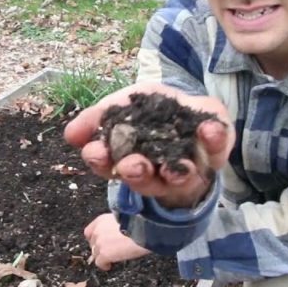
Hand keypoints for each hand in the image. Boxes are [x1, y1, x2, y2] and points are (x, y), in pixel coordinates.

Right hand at [64, 82, 233, 208]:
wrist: (191, 113)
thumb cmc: (150, 113)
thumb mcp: (121, 105)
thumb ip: (96, 118)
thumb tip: (70, 134)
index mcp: (128, 160)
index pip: (108, 166)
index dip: (100, 161)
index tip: (96, 153)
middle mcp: (157, 172)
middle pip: (144, 180)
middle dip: (137, 173)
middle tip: (131, 166)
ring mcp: (188, 167)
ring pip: (179, 177)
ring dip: (176, 172)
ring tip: (177, 166)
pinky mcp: (215, 155)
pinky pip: (217, 151)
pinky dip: (214, 139)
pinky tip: (210, 129)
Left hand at [84, 213, 150, 269]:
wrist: (144, 230)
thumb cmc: (140, 223)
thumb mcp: (123, 219)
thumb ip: (115, 225)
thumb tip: (116, 233)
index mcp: (102, 220)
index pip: (90, 231)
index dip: (95, 239)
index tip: (100, 242)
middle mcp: (98, 230)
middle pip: (93, 243)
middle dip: (99, 248)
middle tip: (108, 251)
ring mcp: (100, 242)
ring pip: (95, 253)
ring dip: (102, 256)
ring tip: (110, 259)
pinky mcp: (104, 254)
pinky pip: (99, 263)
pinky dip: (104, 265)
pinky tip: (109, 266)